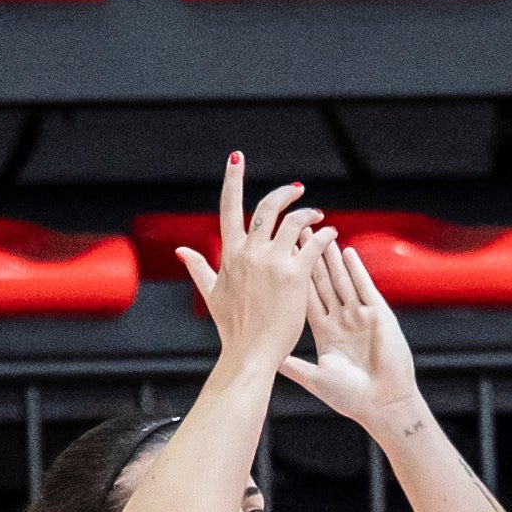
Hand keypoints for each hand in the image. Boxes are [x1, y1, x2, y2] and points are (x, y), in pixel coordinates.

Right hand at [175, 155, 323, 382]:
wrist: (250, 354)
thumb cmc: (232, 328)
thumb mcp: (211, 294)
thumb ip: (198, 267)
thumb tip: (181, 250)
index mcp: (230, 254)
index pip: (230, 207)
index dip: (233, 180)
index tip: (236, 158)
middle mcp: (251, 252)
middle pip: (268, 207)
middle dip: (284, 193)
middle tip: (298, 190)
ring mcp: (273, 262)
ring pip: (294, 221)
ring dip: (309, 213)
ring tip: (318, 216)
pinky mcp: (295, 275)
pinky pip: (313, 243)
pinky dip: (324, 234)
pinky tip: (330, 234)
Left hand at [280, 229, 427, 440]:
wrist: (382, 405)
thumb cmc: (352, 398)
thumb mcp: (315, 378)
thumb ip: (292, 365)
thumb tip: (266, 358)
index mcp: (326, 334)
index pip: (307, 298)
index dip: (295, 278)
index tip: (282, 259)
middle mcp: (342, 321)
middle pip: (323, 283)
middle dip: (311, 259)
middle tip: (298, 234)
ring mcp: (361, 316)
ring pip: (343, 280)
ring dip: (331, 258)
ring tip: (320, 235)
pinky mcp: (379, 315)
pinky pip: (365, 287)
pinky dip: (356, 270)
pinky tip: (346, 252)